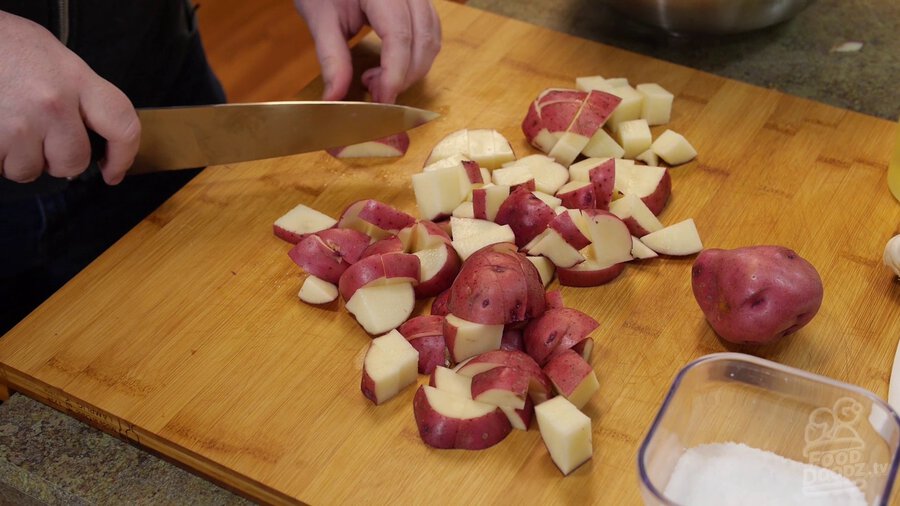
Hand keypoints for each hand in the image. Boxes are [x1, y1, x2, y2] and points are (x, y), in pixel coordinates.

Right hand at [0, 12, 139, 184]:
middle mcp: (53, 104)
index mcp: (76, 79)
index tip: (113, 170)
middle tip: (41, 140)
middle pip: (74, 160)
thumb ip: (79, 93)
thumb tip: (93, 130)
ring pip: (31, 170)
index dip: (123, 156)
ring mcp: (19, 124)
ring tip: (8, 126)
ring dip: (19, 158)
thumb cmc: (3, 45)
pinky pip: (0, 166)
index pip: (123, 126)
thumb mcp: (54, 57)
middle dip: (58, 159)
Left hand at [293, 0, 440, 103]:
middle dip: (403, 76)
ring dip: (412, 71)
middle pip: (422, 42)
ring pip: (432, 41)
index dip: (394, 74)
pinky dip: (417, 59)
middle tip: (375, 92)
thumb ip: (332, 59)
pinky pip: (432, 35)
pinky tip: (393, 67)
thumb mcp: (321, 20)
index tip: (381, 99)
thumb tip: (335, 97)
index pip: (400, 36)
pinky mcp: (421, 4)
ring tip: (380, 78)